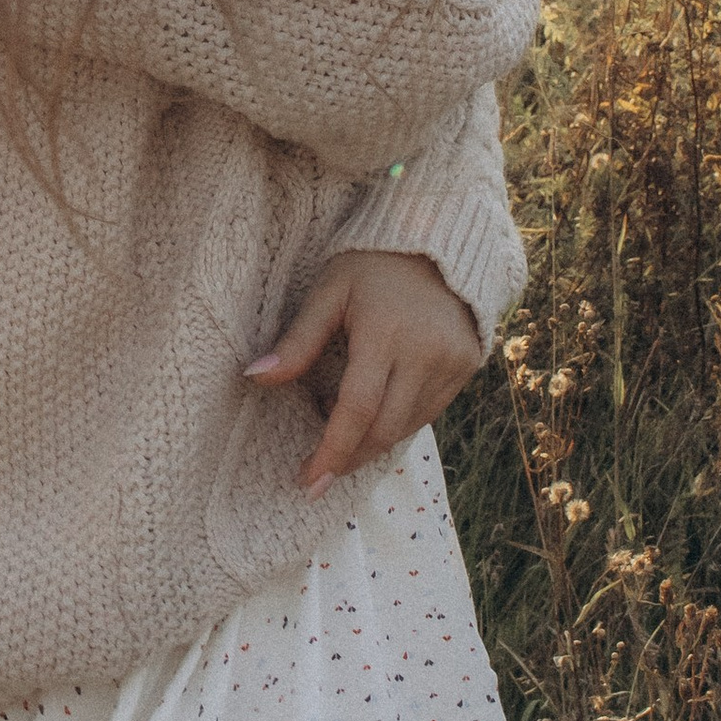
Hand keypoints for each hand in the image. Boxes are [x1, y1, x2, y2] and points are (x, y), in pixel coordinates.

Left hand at [244, 248, 483, 490]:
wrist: (440, 239)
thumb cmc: (374, 262)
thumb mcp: (330, 291)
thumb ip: (298, 340)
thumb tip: (252, 377)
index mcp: (386, 333)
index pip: (357, 409)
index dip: (332, 451)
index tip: (308, 481)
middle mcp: (425, 354)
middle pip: (385, 428)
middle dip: (349, 458)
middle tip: (318, 475)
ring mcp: (451, 363)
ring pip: (408, 427)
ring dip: (372, 443)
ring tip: (341, 435)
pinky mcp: (467, 366)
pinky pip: (429, 412)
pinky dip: (398, 424)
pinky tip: (374, 415)